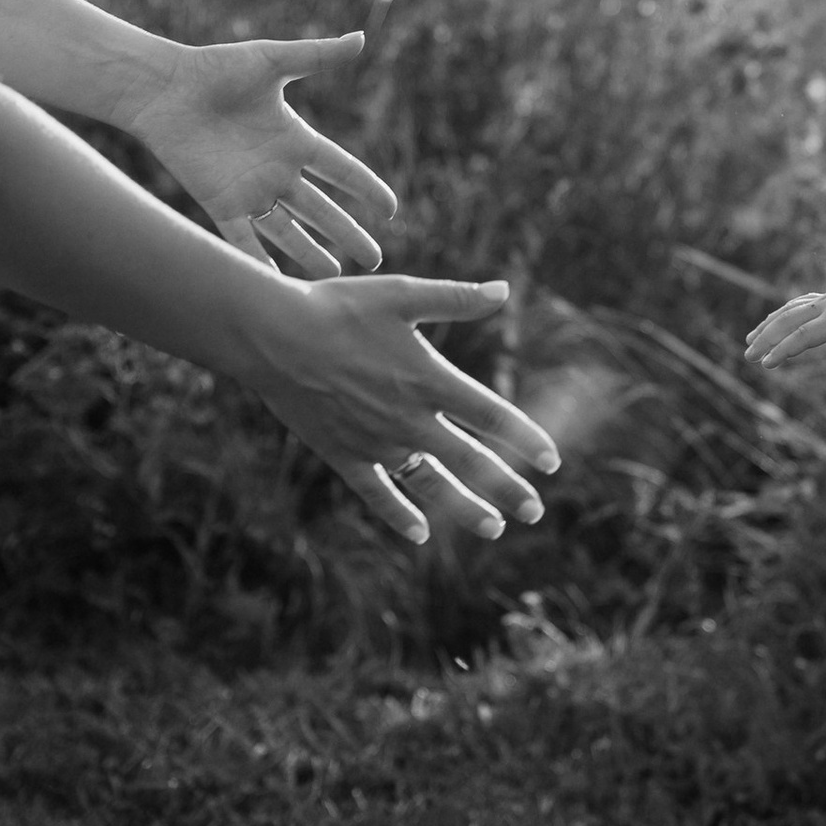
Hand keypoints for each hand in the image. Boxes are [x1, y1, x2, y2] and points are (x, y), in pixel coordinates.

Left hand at [120, 29, 398, 275]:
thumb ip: (318, 55)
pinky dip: (258, 262)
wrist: (163, 89)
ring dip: (310, 252)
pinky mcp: (219, 202)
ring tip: (333, 274)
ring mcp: (249, 189)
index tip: (391, 209)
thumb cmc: (215, 69)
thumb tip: (362, 38)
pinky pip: (243, 239)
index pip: (341, 170)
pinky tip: (274, 284)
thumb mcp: (273, 61)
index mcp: (294, 138)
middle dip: (348, 234)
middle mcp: (276, 169)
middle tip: (374, 260)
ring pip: (287, 230)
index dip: (367, 189)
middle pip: (322, 209)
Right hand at [239, 271, 561, 546]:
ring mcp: (376, 442)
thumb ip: (456, 299)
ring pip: (430, 484)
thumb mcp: (402, 295)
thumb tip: (504, 290)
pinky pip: (377, 494)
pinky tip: (420, 534)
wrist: (272, 336)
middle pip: (470, 461)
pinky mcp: (343, 456)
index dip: (526, 440)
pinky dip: (399, 515)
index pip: (492, 416)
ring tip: (494, 528)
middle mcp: (409, 418)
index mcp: (430, 379)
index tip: (553, 463)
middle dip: (507, 488)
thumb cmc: (338, 307)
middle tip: (536, 512)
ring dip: (464, 508)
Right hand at [744, 262, 825, 390]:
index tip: (767, 363)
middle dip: (767, 339)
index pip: (808, 334)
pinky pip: (797, 306)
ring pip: (789, 312)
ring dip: (768, 326)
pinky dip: (780, 315)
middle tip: (748, 357)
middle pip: (789, 322)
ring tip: (748, 342)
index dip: (786, 348)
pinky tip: (771, 324)